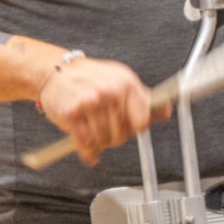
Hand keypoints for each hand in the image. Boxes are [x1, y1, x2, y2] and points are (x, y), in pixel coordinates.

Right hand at [37, 56, 167, 164]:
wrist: (57, 70)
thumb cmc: (93, 78)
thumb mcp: (122, 80)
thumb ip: (144, 98)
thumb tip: (166, 111)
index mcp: (126, 84)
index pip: (142, 119)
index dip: (137, 128)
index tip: (132, 129)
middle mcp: (109, 92)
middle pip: (122, 133)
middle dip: (117, 138)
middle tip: (110, 134)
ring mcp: (89, 102)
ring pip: (103, 140)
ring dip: (101, 144)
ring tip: (97, 136)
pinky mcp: (70, 113)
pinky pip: (84, 143)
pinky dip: (88, 152)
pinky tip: (89, 152)